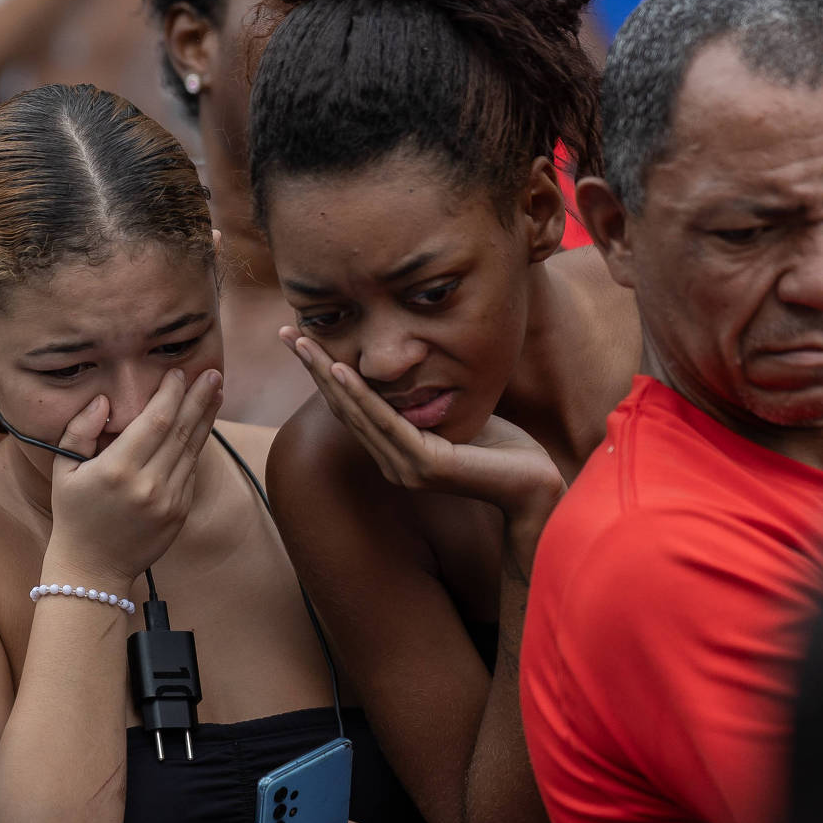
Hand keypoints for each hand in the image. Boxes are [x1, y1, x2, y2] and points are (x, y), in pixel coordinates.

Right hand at [41, 368, 222, 587]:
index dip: (170, 394)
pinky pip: (190, 471)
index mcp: (118, 470)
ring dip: (206, 418)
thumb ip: (79, 430)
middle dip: (198, 398)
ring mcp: (168, 500)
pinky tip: (202, 425)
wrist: (93, 568)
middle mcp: (148, 484)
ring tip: (216, 391)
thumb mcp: (64, 470)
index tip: (177, 373)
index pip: (154, 420)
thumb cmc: (74, 514)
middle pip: (181, 430)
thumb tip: (104, 401)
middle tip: (212, 373)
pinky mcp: (179, 512)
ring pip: (192, 449)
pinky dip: (196, 446)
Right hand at [282, 325, 565, 520]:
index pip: (353, 408)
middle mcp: (392, 463)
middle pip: (343, 408)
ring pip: (357, 413)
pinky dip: (361, 395)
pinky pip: (385, 422)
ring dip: (326, 376)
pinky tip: (340, 369)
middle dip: (313, 368)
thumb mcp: (459, 414)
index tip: (304, 340)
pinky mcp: (424, 465)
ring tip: (304, 344)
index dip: (325, 374)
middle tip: (286, 334)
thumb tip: (415, 366)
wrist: (535, 488)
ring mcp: (405, 467)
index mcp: (397, 452)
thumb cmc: (506, 451)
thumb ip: (430, 399)